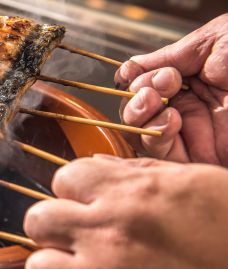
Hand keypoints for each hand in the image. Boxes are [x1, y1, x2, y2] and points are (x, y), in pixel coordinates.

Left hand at [24, 155, 227, 268]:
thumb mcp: (195, 184)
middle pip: (38, 220)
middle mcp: (111, 235)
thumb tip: (96, 169)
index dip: (74, 190)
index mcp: (130, 193)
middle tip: (73, 234)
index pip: (64, 178)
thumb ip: (137, 174)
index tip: (83, 200)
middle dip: (52, 226)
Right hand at [114, 13, 227, 165]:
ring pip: (143, 136)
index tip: (161, 73)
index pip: (144, 89)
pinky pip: (162, 155)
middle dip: (136, 101)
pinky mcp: (201, 159)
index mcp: (190, 82)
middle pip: (138, 115)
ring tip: (158, 101)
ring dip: (141, 118)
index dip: (141, 82)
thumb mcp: (209, 43)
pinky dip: (157, 137)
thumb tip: (126, 69)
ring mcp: (194, 135)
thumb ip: (165, 57)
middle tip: (156, 88)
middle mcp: (188, 109)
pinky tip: (172, 119)